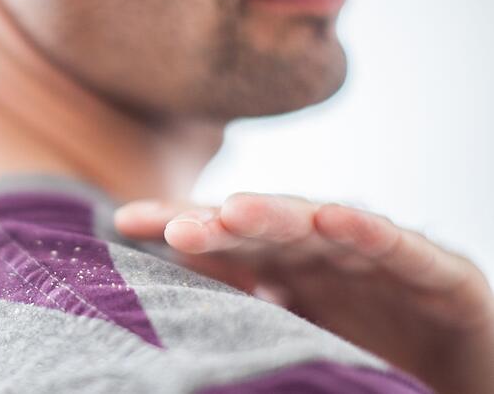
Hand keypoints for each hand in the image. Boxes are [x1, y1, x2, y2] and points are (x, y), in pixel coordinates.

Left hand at [115, 193, 493, 393]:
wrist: (457, 369)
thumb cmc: (368, 346)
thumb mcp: (292, 330)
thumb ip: (238, 306)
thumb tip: (158, 299)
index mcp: (285, 265)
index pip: (224, 239)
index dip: (177, 223)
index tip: (124, 221)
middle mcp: (324, 252)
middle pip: (264, 227)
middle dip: (219, 222)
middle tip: (175, 227)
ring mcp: (375, 257)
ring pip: (323, 228)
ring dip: (280, 216)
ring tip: (235, 212)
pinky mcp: (433, 272)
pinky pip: (398, 248)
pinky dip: (368, 232)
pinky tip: (335, 218)